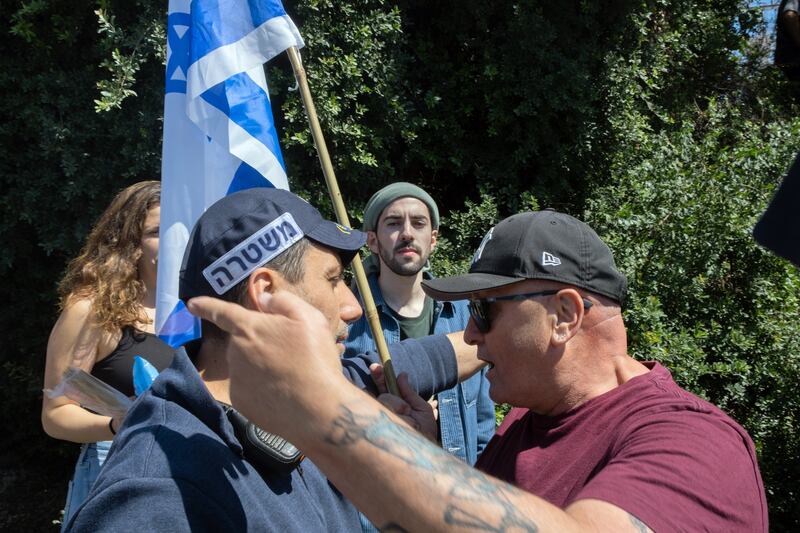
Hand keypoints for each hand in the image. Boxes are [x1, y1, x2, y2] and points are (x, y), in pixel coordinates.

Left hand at [188, 291, 348, 441]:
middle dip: (258, 341)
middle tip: (288, 351)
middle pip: (242, 340)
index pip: (221, 311)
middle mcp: (235, 352)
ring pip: (244, 364)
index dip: (206, 305)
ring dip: (259, 365)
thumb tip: (263, 299)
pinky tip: (281, 391)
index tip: (192, 304)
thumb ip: (283, 301)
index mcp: (249, 328)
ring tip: (288, 374)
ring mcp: (235, 379)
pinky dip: (259, 387)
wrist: (317, 410)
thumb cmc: (315, 359)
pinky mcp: (240, 402)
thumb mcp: (309, 318)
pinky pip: (246, 387)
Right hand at [376, 373, 438, 442]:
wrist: (425, 451)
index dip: (379, 376)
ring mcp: (383, 418)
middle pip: (381, 393)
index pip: (384, 387)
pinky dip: (397, 412)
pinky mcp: (380, 426)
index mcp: (395, 404)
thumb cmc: (424, 431)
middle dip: (386, 389)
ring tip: (407, 415)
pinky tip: (403, 417)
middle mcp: (387, 411)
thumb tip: (402, 375)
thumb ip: (409, 393)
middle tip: (389, 386)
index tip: (375, 367)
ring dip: (397, 405)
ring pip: (383, 401)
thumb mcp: (422, 408)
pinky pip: (384, 410)